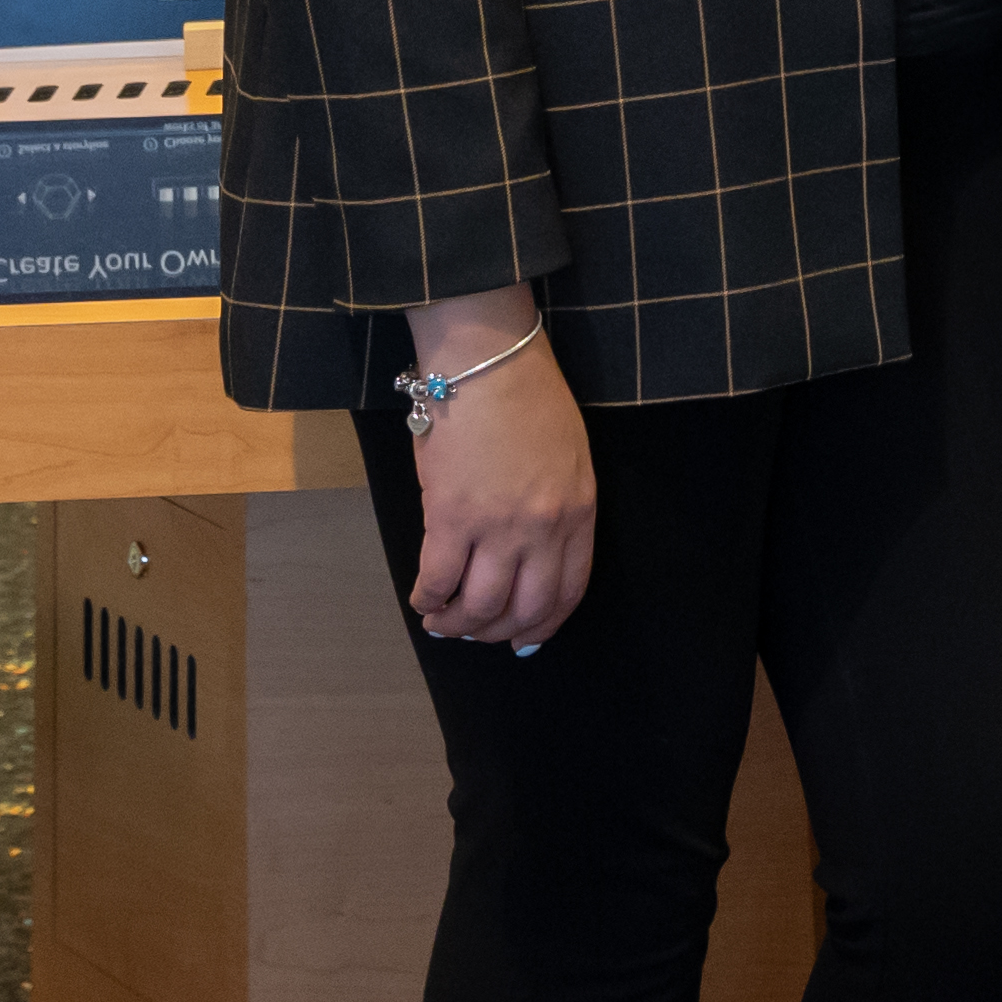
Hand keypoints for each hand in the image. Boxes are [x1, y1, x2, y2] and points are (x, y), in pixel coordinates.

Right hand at [395, 293, 597, 648]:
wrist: (489, 361)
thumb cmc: (528, 398)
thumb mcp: (568, 458)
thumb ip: (555, 509)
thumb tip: (527, 556)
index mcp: (578, 513)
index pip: (568, 592)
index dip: (543, 625)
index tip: (523, 640)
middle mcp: (543, 529)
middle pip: (524, 608)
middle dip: (497, 633)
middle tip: (476, 633)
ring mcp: (498, 526)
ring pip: (480, 606)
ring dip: (458, 625)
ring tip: (442, 621)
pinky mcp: (452, 516)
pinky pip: (438, 579)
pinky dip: (428, 598)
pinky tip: (423, 598)